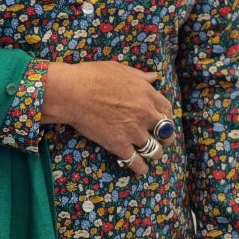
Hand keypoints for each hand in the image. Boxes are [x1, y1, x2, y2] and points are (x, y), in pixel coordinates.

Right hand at [41, 61, 176, 176]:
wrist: (72, 93)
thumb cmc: (92, 76)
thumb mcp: (119, 69)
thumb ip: (140, 76)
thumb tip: (154, 77)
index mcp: (146, 94)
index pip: (166, 109)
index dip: (166, 116)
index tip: (163, 120)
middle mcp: (144, 114)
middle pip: (166, 131)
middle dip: (166, 136)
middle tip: (162, 139)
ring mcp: (133, 132)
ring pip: (154, 149)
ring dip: (155, 153)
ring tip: (152, 154)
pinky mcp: (119, 145)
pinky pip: (136, 162)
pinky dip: (140, 168)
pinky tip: (141, 169)